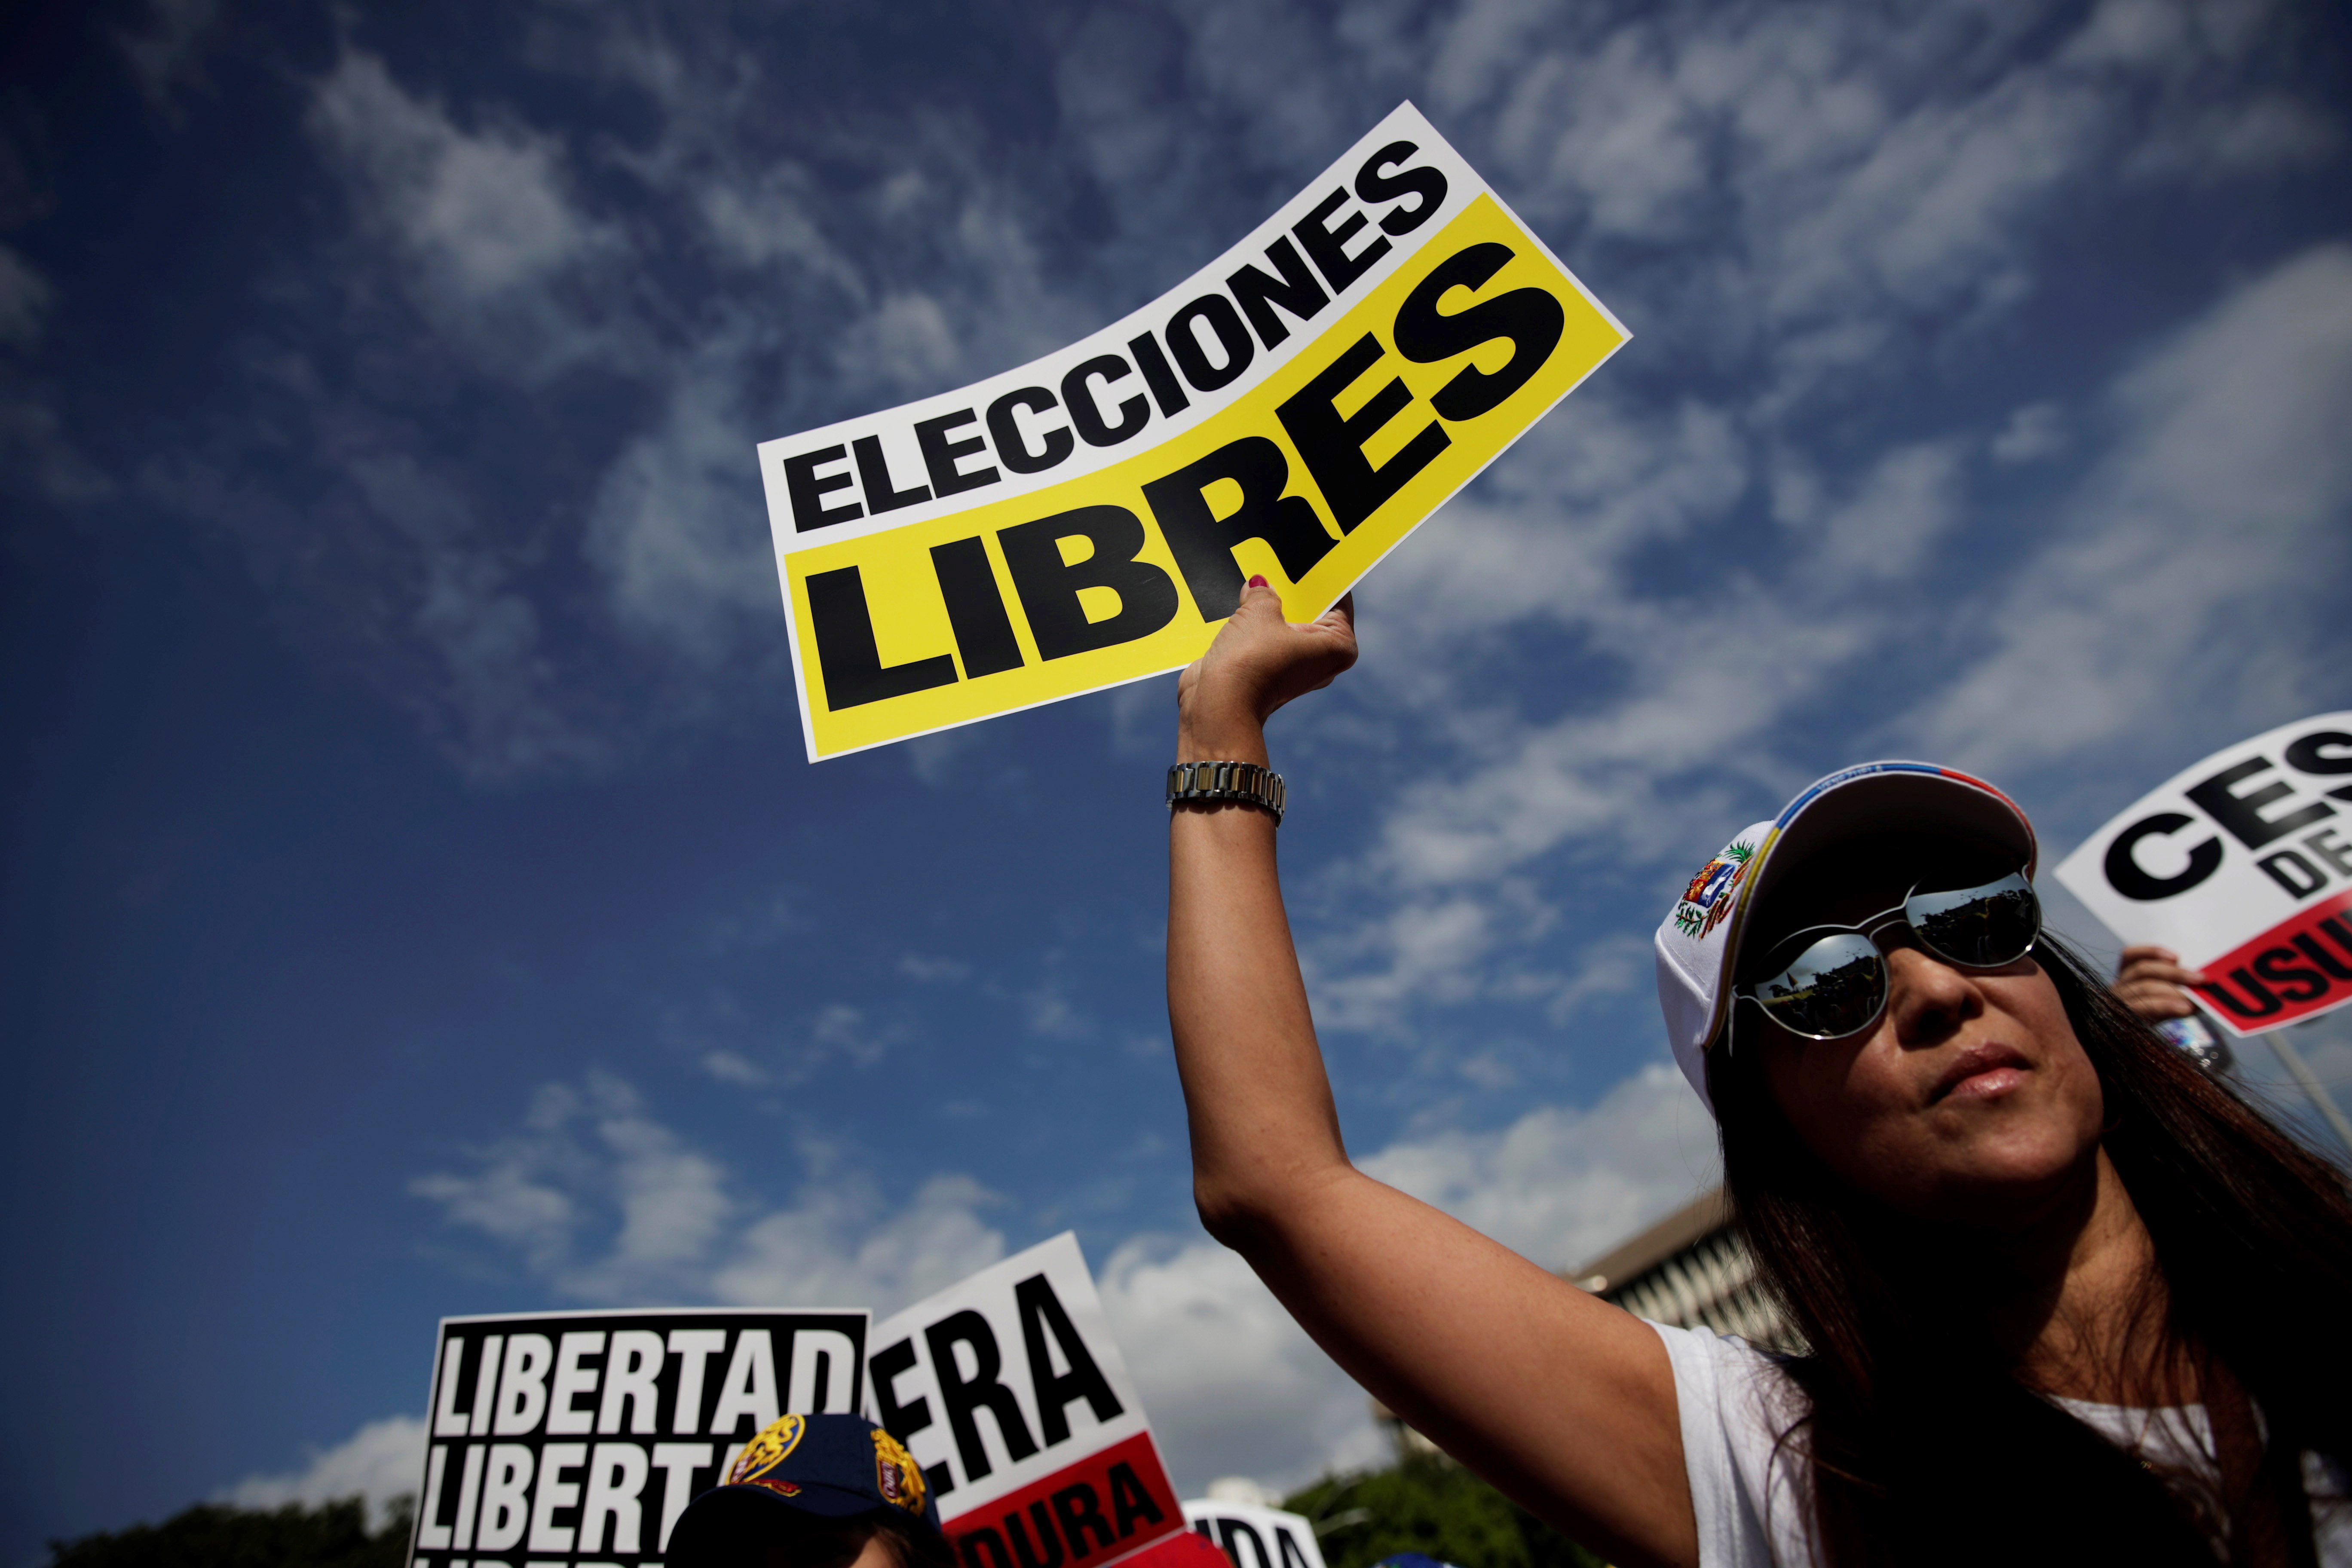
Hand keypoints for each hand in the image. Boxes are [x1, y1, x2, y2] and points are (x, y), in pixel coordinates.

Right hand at [1175, 578, 1356, 759]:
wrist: (1216, 706)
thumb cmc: (1249, 663)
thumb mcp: (1259, 611)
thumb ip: (1263, 592)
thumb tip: (1259, 585)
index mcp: (1339, 645)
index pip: (1338, 597)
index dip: (1320, 576)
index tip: (1308, 555)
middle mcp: (1322, 660)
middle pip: (1311, 611)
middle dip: (1292, 591)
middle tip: (1279, 564)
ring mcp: (1296, 668)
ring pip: (1286, 625)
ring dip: (1270, 609)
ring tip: (1256, 583)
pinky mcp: (1270, 673)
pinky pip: (1267, 639)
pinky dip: (1255, 626)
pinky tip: (1241, 605)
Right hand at [2112, 945, 2207, 1021]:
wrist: (2133, 1056)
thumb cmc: (2153, 1023)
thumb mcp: (2164, 1002)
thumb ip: (2178, 990)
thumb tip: (2204, 984)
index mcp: (2125, 979)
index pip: (2129, 955)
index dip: (2151, 951)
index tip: (2176, 956)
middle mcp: (2118, 988)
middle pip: (2142, 970)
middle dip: (2174, 972)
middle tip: (2200, 977)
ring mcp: (2119, 1003)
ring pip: (2144, 986)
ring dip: (2173, 988)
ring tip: (2196, 995)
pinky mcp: (2125, 1020)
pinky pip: (2146, 1007)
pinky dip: (2167, 1005)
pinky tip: (2185, 1008)